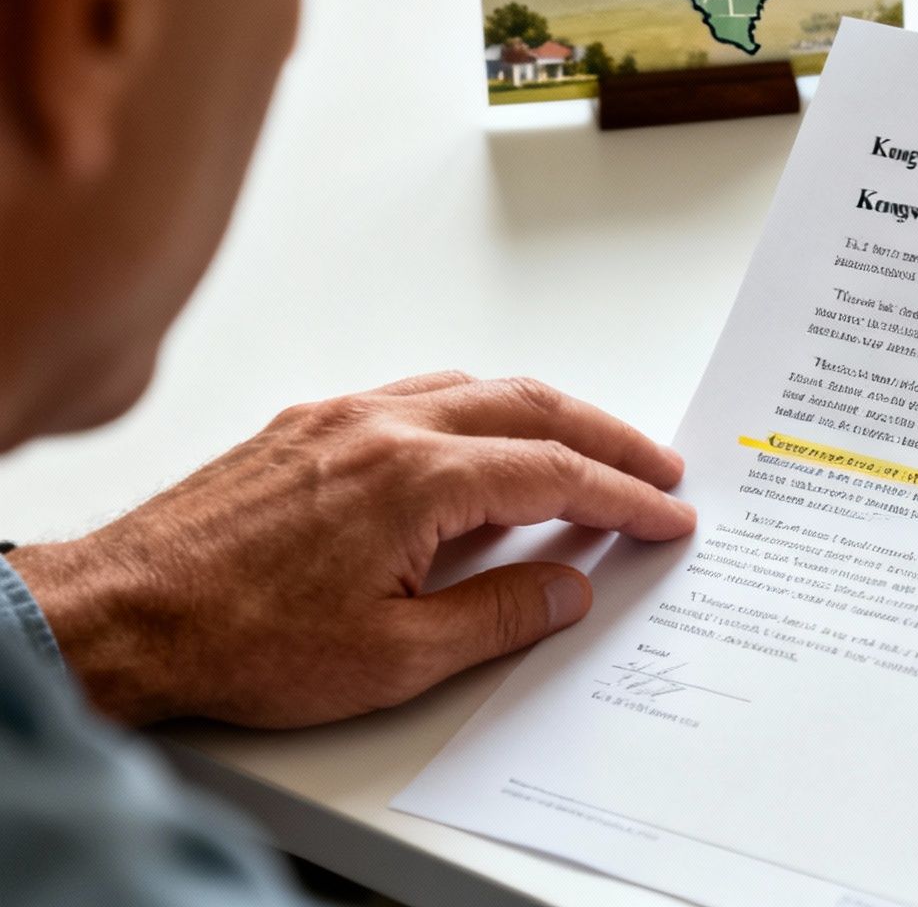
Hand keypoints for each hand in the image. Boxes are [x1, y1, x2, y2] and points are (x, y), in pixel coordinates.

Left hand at [9, 372, 694, 727]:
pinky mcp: (307, 426)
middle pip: (532, 406)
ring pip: (476, 388)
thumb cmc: (239, 639)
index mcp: (419, 479)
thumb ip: (500, 613)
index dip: (626, 496)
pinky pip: (419, 393)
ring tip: (588, 450)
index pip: (557, 475)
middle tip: (658, 467)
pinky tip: (484, 443)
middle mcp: (385, 427)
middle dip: (608, 436)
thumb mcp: (395, 657)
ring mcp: (342, 417)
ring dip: (546, 414)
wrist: (122, 616)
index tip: (668, 513)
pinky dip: (479, 408)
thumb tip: (567, 587)